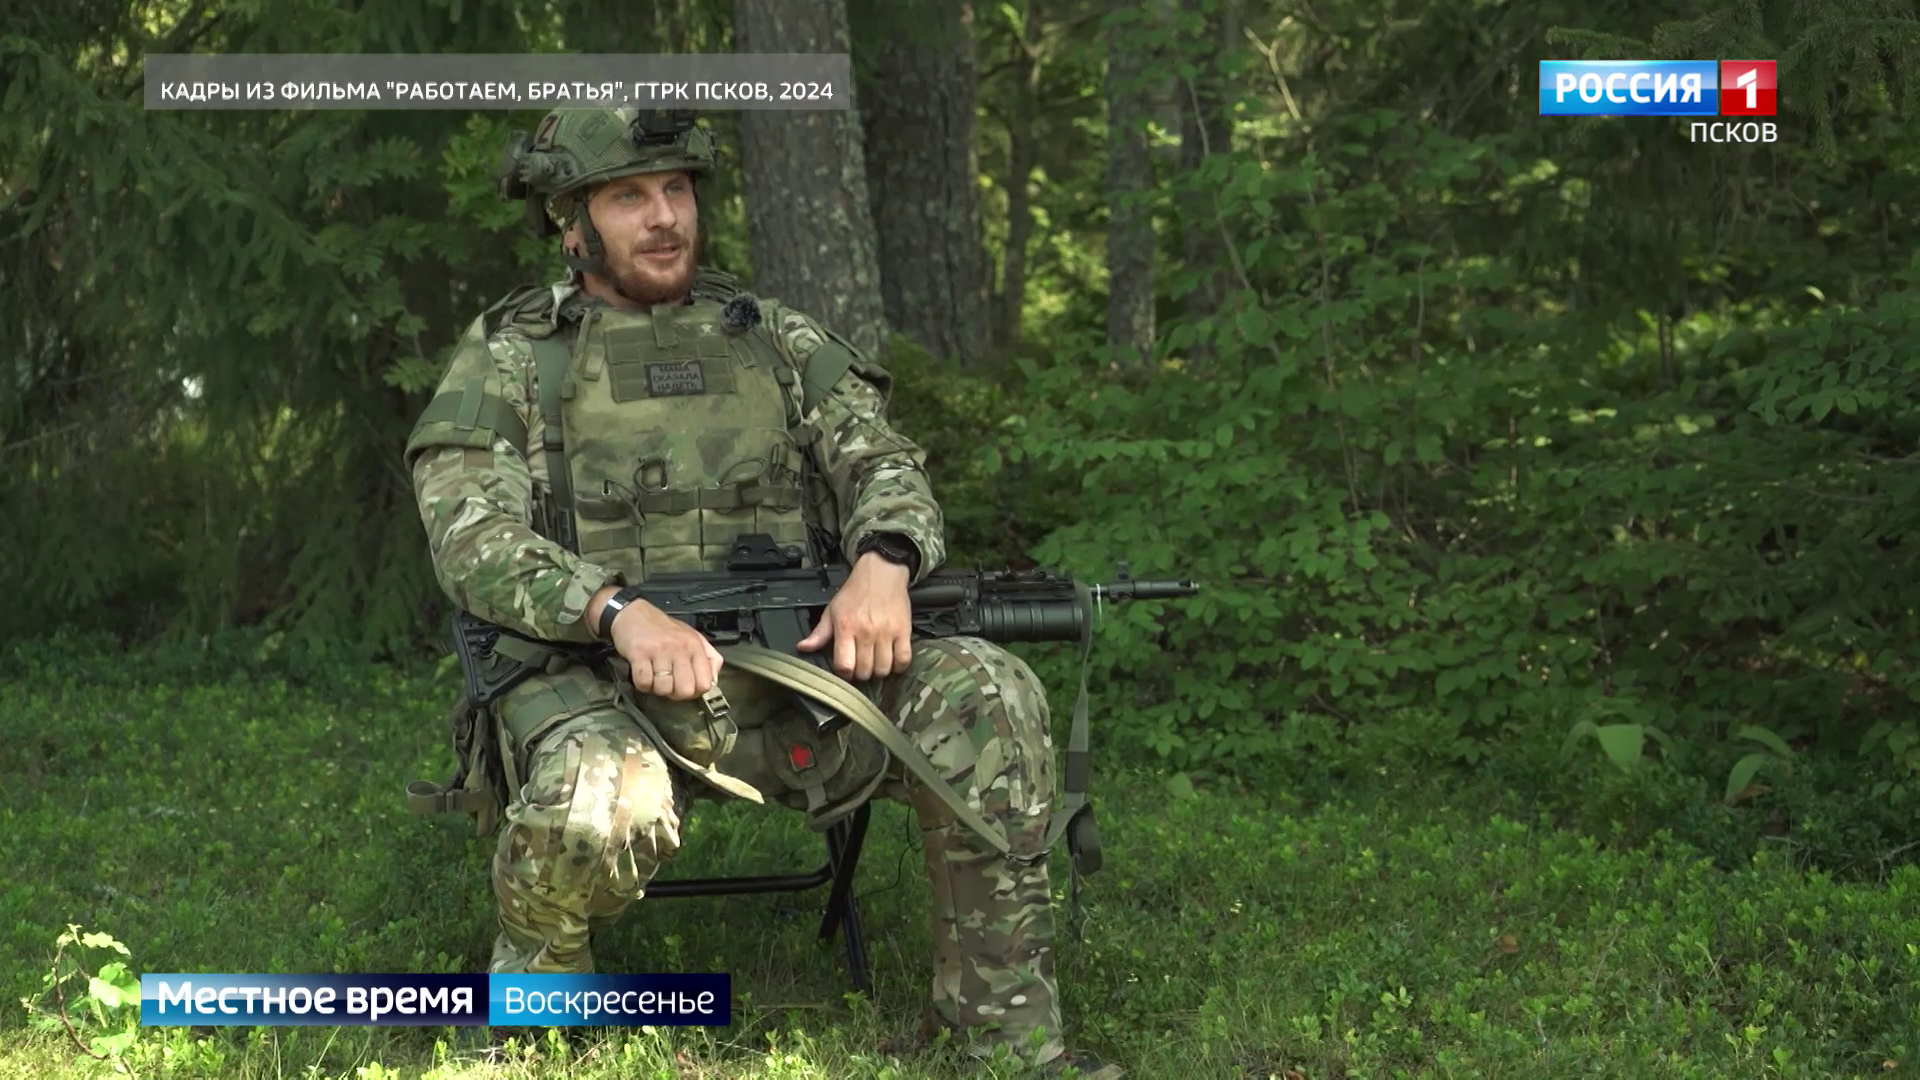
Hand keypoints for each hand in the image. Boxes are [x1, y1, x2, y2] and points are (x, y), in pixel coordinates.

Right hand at [588, 588, 723, 699]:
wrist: (632, 613)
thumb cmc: (663, 629)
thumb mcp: (692, 637)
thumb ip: (708, 658)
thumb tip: (713, 681)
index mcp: (695, 646)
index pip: (705, 683)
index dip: (695, 692)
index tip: (685, 686)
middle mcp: (680, 648)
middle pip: (685, 690)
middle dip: (675, 694)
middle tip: (668, 684)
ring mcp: (659, 651)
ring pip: (663, 689)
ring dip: (657, 688)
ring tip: (654, 677)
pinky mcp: (639, 654)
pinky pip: (644, 683)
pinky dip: (642, 684)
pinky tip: (643, 674)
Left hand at [797, 552, 913, 679]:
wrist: (882, 572)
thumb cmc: (855, 592)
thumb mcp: (832, 610)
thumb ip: (819, 633)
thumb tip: (802, 648)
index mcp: (846, 628)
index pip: (844, 665)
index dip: (844, 674)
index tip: (846, 669)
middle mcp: (866, 633)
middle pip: (865, 671)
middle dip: (861, 674)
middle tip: (861, 666)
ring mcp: (887, 633)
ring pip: (883, 668)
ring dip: (879, 671)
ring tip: (876, 663)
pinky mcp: (904, 631)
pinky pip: (904, 659)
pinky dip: (899, 666)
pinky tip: (893, 662)